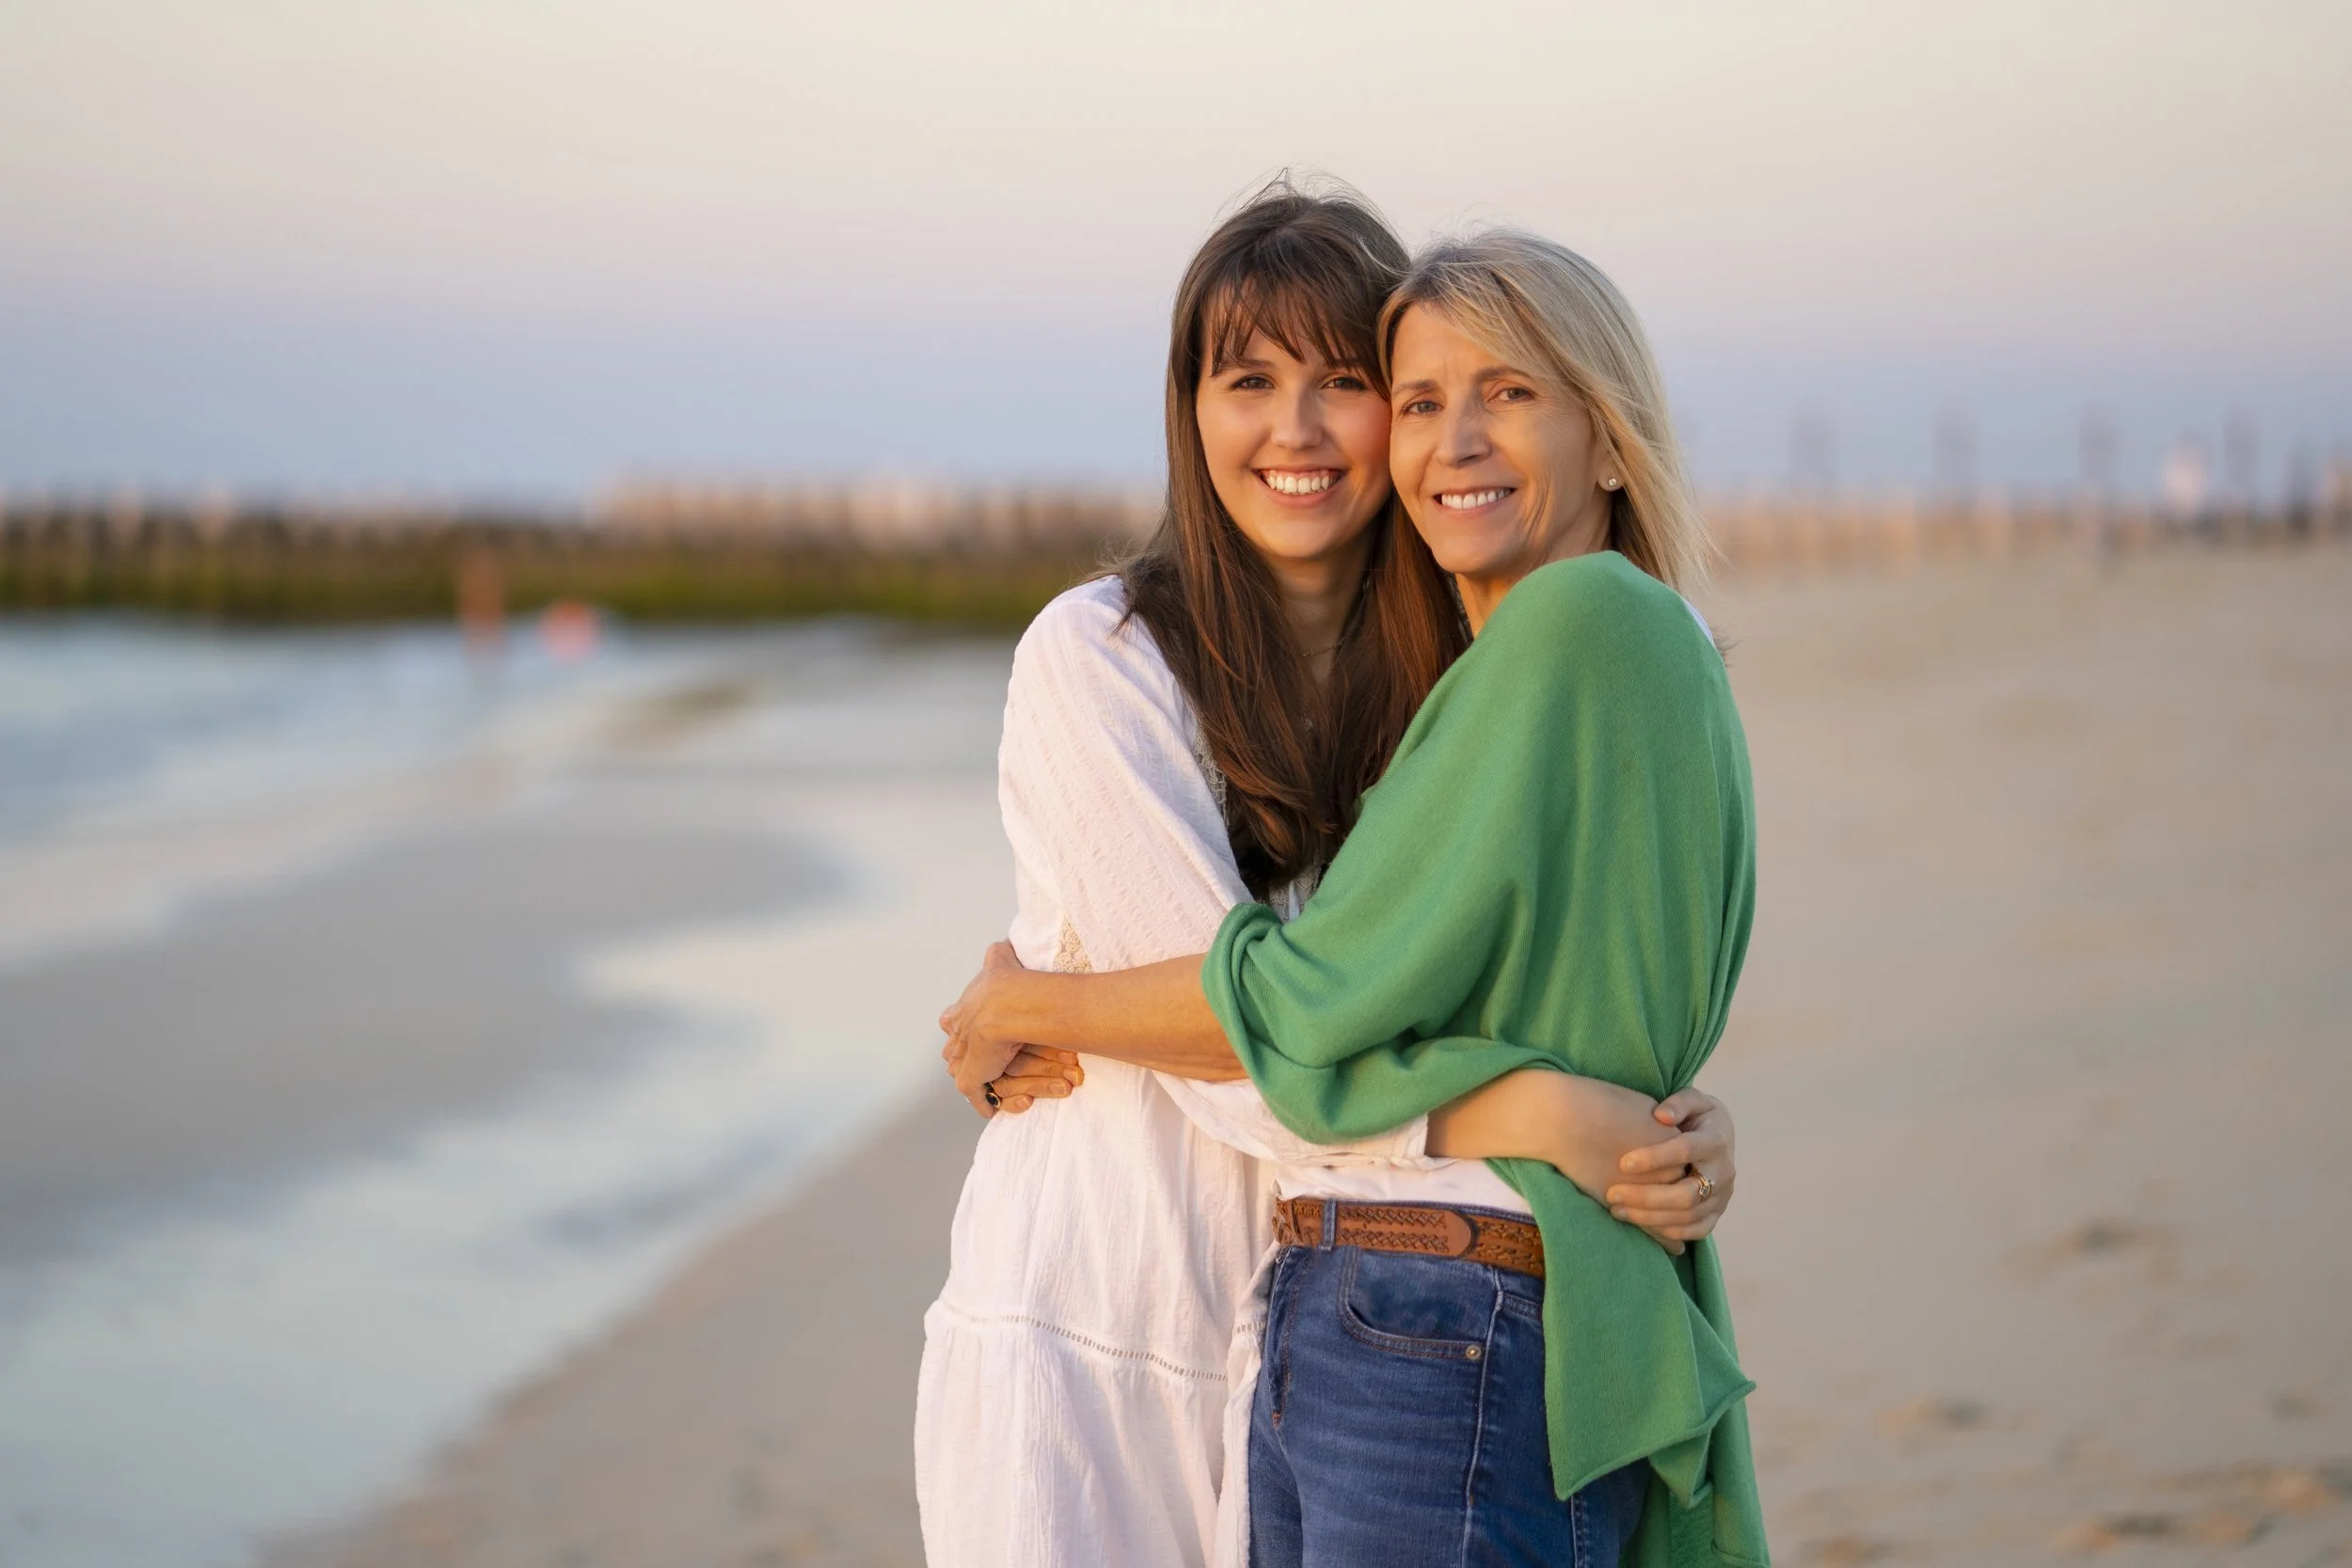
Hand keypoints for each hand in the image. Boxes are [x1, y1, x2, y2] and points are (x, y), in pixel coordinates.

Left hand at [939, 942, 1079, 1117]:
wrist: (1007, 1003)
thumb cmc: (1011, 983)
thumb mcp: (1000, 961)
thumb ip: (999, 957)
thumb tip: (1002, 945)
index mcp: (961, 1009)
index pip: (952, 1021)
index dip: (962, 1026)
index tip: (975, 1029)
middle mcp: (957, 1034)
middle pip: (955, 1050)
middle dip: (968, 1056)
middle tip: (994, 1062)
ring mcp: (962, 1058)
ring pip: (966, 1073)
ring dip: (985, 1079)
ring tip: (1007, 1085)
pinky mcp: (970, 1079)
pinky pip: (976, 1096)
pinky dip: (986, 1103)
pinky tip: (996, 1106)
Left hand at [1604, 1088, 1736, 1252]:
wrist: (1719, 1136)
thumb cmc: (1696, 1115)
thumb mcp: (1693, 1099)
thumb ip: (1678, 1103)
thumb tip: (1661, 1116)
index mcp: (1716, 1140)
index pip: (1686, 1151)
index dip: (1655, 1158)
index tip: (1623, 1163)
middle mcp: (1724, 1172)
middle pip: (1687, 1194)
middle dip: (1647, 1197)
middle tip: (1612, 1194)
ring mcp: (1722, 1196)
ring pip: (1688, 1217)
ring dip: (1649, 1217)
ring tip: (1616, 1209)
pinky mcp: (1717, 1213)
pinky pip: (1695, 1231)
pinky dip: (1667, 1231)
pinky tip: (1638, 1224)